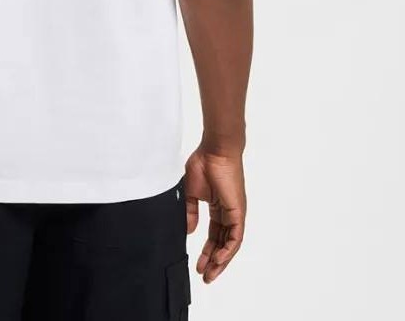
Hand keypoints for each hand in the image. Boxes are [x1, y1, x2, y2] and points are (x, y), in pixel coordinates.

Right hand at [184, 143, 245, 282]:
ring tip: (210, 274)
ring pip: (230, 244)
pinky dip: (227, 251)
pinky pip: (235, 237)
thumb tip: (189, 230)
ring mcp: (235, 214)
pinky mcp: (238, 213)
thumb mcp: (191, 192)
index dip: (206, 251)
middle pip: (222, 244)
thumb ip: (191, 212)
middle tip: (205, 276)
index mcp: (218, 207)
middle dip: (213, 261)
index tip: (198, 264)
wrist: (214, 151)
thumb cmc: (203, 163)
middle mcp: (228, 213)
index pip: (214, 235)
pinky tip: (218, 260)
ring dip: (221, 261)